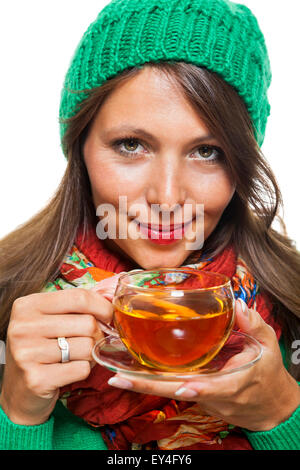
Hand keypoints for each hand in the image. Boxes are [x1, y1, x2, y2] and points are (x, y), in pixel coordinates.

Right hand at [0, 288, 113, 425]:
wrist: (19, 391)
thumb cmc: (41, 349)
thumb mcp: (49, 319)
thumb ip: (75, 307)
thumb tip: (110, 302)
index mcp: (28, 305)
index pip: (79, 297)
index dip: (102, 307)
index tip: (108, 316)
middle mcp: (24, 327)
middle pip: (88, 323)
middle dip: (96, 335)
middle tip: (87, 343)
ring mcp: (27, 354)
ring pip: (88, 347)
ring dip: (90, 355)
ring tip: (75, 358)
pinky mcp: (36, 379)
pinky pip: (82, 369)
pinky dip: (83, 371)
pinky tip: (68, 372)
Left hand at [107, 299, 299, 431]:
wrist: (269, 405)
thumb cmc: (268, 372)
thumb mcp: (268, 344)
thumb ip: (252, 323)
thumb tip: (235, 302)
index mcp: (234, 383)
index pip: (213, 388)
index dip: (197, 388)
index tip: (181, 386)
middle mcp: (212, 394)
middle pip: (176, 391)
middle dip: (146, 387)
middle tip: (118, 377)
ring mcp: (201, 397)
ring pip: (169, 391)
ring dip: (143, 384)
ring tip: (116, 373)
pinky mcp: (195, 395)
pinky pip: (171, 387)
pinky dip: (150, 381)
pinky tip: (129, 370)